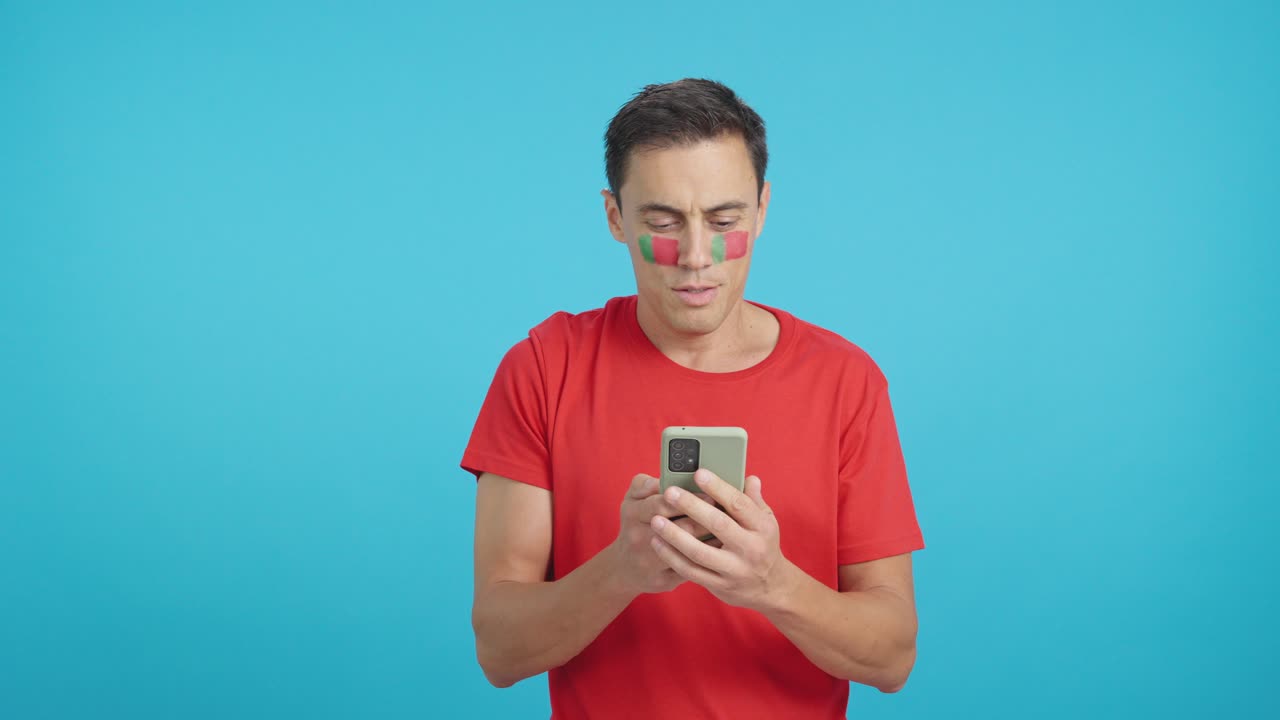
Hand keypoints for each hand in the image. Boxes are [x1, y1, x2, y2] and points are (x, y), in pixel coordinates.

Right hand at [611, 474, 715, 594]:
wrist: (624, 567)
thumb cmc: (634, 524)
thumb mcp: (632, 499)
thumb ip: (646, 484)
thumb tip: (665, 479)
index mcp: (633, 512)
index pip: (663, 503)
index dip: (689, 499)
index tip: (711, 494)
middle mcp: (638, 537)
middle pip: (679, 526)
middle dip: (706, 519)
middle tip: (726, 511)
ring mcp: (649, 561)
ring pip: (687, 550)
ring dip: (710, 539)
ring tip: (729, 529)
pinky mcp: (662, 579)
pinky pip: (689, 569)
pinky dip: (708, 559)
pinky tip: (722, 549)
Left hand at [648, 469, 795, 611]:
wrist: (770, 587)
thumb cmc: (763, 545)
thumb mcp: (766, 521)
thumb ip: (754, 500)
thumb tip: (749, 478)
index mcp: (762, 528)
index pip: (739, 504)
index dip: (718, 488)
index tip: (698, 473)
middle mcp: (750, 549)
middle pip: (718, 525)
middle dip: (691, 507)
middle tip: (669, 492)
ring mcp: (734, 570)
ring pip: (699, 552)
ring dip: (675, 535)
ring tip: (656, 519)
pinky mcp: (719, 585)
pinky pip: (691, 571)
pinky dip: (672, 557)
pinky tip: (657, 542)